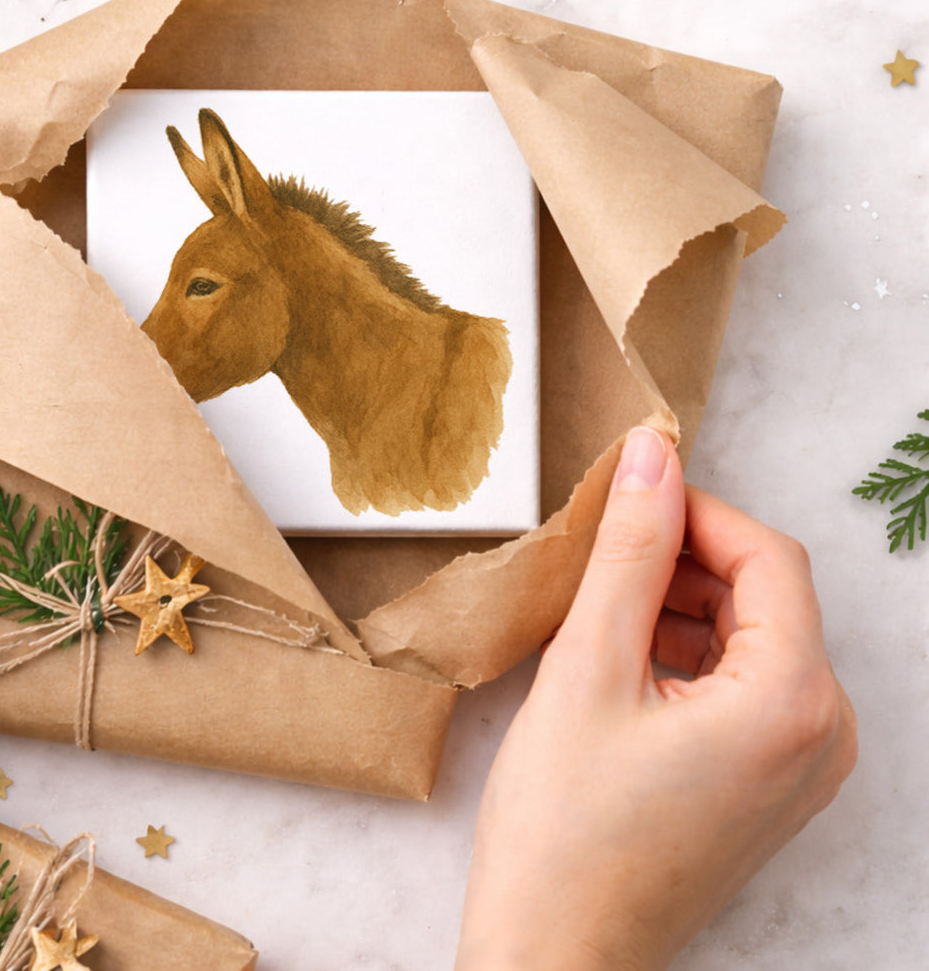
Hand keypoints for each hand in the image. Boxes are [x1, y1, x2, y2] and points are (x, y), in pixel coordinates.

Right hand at [456, 426, 857, 970]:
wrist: (554, 955)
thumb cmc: (564, 829)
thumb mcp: (588, 667)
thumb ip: (628, 551)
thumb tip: (652, 456)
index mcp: (793, 703)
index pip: (767, 556)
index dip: (694, 511)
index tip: (624, 496)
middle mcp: (822, 736)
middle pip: (764, 595)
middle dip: (681, 561)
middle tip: (596, 559)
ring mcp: (801, 767)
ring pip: (749, 637)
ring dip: (678, 606)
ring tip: (596, 615)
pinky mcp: (769, 785)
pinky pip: (743, 686)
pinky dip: (684, 655)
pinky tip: (617, 663)